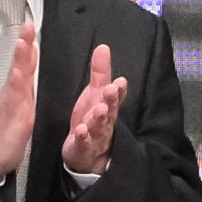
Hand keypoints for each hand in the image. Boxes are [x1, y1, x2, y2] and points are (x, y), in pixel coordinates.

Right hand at [0, 19, 38, 185]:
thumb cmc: (8, 132)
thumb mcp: (20, 105)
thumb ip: (23, 86)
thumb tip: (26, 67)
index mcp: (19, 90)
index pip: (24, 63)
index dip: (27, 45)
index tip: (30, 26)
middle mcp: (14, 93)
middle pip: (19, 65)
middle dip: (24, 44)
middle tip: (28, 25)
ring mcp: (11, 104)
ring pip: (16, 77)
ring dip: (20, 59)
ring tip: (23, 42)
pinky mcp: (12, 117)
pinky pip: (15, 100)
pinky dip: (17, 84)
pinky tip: (19, 73)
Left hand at [56, 50, 130, 177]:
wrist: (87, 154)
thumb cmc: (91, 120)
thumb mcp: (95, 94)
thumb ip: (100, 72)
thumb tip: (103, 47)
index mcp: (107, 106)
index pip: (116, 96)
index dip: (119, 89)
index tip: (121, 81)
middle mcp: (104, 121)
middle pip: (110, 109)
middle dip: (111, 100)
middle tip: (112, 89)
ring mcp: (95, 135)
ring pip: (99, 126)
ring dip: (99, 118)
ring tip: (100, 109)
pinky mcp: (82, 147)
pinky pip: (84, 143)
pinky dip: (83, 138)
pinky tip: (81, 131)